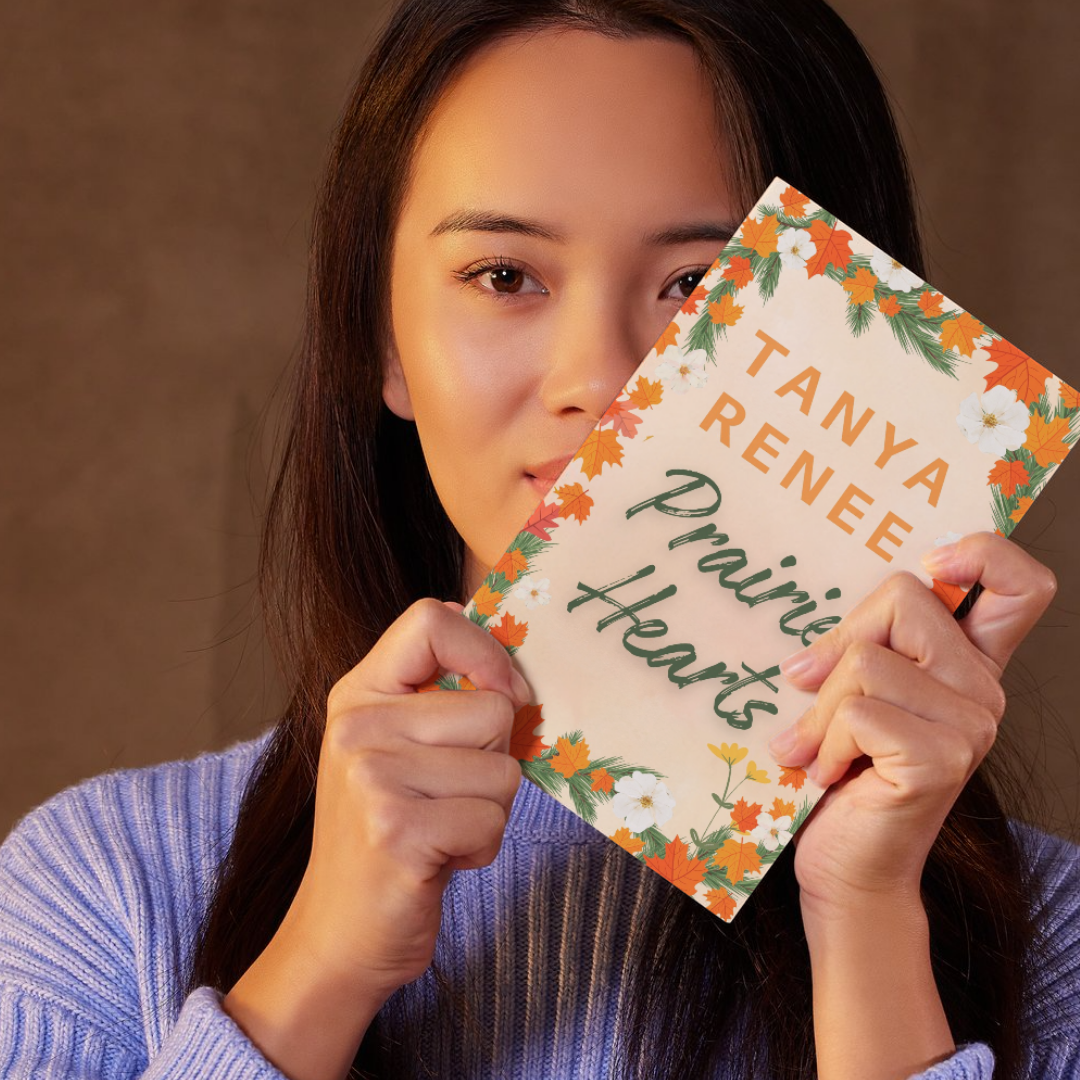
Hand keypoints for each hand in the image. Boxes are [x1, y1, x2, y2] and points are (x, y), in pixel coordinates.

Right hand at [275, 597, 528, 998]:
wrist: (338, 933)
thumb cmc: (385, 831)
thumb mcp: (393, 745)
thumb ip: (430, 686)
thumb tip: (471, 610)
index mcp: (358, 693)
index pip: (430, 619)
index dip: (485, 652)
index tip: (502, 693)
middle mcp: (357, 726)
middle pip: (492, 708)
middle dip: (493, 760)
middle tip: (447, 795)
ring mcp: (372, 778)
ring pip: (503, 769)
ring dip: (489, 809)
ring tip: (441, 827)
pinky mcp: (398, 832)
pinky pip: (492, 820)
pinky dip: (481, 848)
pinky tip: (438, 859)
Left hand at [767, 531, 1056, 913]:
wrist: (845, 866)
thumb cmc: (840, 775)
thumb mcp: (847, 693)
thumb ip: (858, 648)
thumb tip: (812, 647)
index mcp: (968, 665)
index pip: (1021, 585)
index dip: (985, 552)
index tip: (934, 561)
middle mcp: (983, 691)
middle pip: (905, 597)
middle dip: (839, 642)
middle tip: (809, 688)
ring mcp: (970, 726)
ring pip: (867, 659)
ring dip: (820, 709)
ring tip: (818, 749)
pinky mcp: (941, 759)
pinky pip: (857, 711)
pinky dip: (823, 741)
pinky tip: (828, 774)